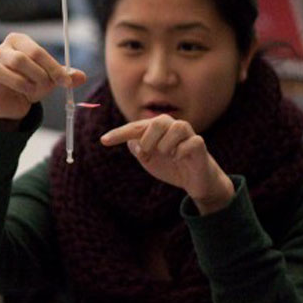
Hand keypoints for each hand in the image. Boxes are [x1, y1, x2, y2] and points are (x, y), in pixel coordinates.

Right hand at [0, 33, 86, 123]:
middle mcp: (1, 49)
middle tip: (46, 88)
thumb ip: (66, 76)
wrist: (15, 102)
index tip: (66, 82)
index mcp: (19, 40)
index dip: (53, 67)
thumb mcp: (52, 78)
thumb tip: (82, 77)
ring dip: (21, 86)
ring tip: (29, 93)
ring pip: (1, 71)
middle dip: (38, 77)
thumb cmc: (33, 82)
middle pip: (20, 60)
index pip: (36, 51)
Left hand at [100, 115, 234, 214]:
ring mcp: (188, 133)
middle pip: (157, 122)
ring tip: (170, 156)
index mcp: (157, 128)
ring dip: (167, 147)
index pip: (136, 127)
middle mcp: (172, 126)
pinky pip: (188, 144)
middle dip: (149, 140)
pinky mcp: (199, 144)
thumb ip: (138, 149)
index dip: (119, 133)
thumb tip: (134, 141)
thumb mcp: (148, 159)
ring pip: (175, 129)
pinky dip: (180, 154)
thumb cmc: (170, 165)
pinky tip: (181, 159)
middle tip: (149, 153)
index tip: (103, 141)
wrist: (194, 180)